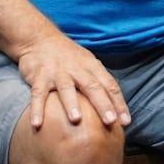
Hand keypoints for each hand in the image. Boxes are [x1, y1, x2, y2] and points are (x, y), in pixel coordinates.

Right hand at [15, 34, 129, 129]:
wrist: (41, 39)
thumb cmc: (69, 57)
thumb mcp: (88, 64)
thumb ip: (98, 83)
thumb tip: (113, 108)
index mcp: (93, 67)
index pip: (110, 86)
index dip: (119, 103)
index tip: (126, 121)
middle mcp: (78, 69)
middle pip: (93, 87)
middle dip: (103, 105)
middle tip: (110, 121)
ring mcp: (58, 72)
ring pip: (66, 89)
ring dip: (72, 104)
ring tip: (77, 120)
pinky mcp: (39, 76)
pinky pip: (38, 94)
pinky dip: (37, 109)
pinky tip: (37, 124)